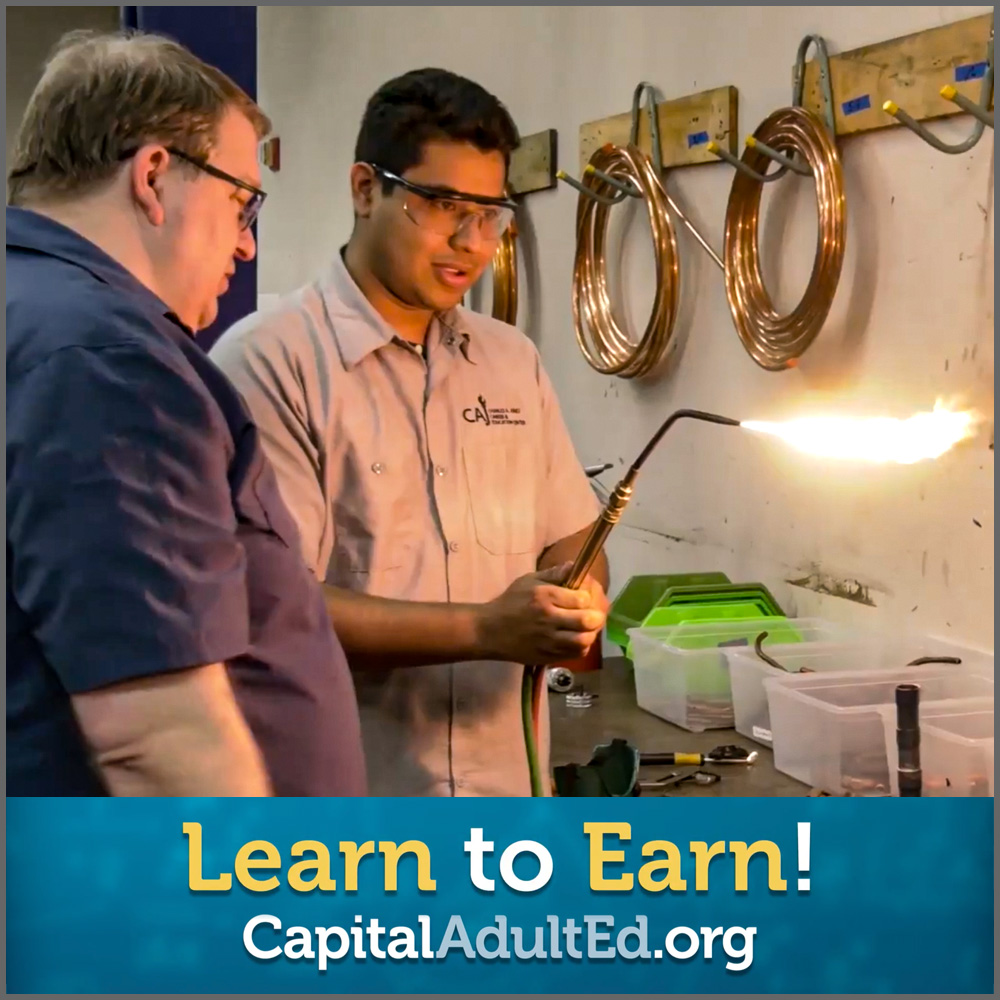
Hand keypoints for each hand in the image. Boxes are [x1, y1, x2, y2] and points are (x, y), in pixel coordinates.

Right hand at [474, 562, 607, 663]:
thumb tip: (573, 566)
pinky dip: (581, 647)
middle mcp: (548, 619)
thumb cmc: (510, 602)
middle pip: (587, 621)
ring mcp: (548, 640)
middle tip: (594, 614)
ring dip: (590, 633)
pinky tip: (576, 639)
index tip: (584, 597)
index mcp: (544, 597)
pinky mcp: (547, 656)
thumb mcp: (528, 581)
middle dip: (596, 616)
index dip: (588, 597)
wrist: (489, 631)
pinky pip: (574, 654)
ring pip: (583, 641)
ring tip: (587, 628)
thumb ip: (553, 574)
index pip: (581, 598)